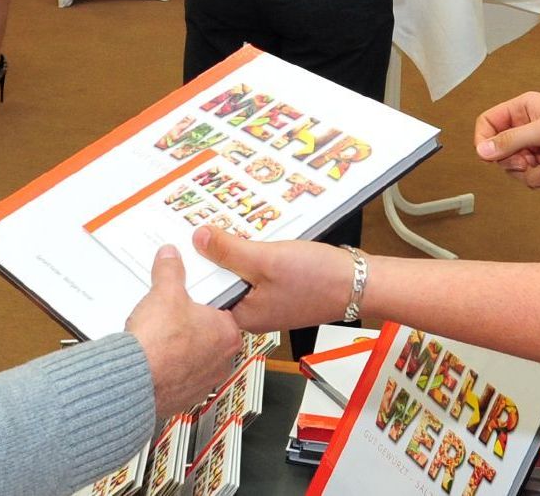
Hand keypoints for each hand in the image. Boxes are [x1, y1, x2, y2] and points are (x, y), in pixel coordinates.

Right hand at [124, 245, 240, 417]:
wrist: (135, 380)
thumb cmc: (158, 344)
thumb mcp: (165, 293)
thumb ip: (170, 270)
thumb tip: (170, 258)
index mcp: (228, 333)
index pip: (222, 308)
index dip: (202, 299)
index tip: (190, 295)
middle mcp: (222, 361)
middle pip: (208, 333)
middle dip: (189, 323)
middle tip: (171, 313)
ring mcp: (205, 381)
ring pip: (195, 356)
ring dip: (180, 347)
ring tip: (160, 335)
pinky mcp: (185, 397)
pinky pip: (181, 376)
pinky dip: (169, 367)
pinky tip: (154, 357)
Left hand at [191, 226, 353, 331]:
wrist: (359, 284)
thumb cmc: (316, 280)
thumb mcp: (266, 260)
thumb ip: (229, 251)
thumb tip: (197, 239)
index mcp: (242, 315)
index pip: (206, 291)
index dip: (194, 265)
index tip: (180, 240)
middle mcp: (252, 311)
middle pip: (221, 279)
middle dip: (212, 253)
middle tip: (199, 224)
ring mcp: (266, 300)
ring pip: (239, 271)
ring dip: (233, 249)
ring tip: (221, 224)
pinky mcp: (279, 287)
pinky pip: (256, 267)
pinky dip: (252, 251)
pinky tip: (251, 235)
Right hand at [474, 92, 539, 187]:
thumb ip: (511, 141)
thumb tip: (482, 151)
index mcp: (522, 110)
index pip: (488, 123)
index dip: (484, 140)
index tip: (489, 156)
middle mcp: (527, 128)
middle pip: (499, 151)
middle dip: (513, 163)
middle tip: (528, 162)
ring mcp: (538, 148)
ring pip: (515, 170)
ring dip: (532, 175)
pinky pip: (532, 179)